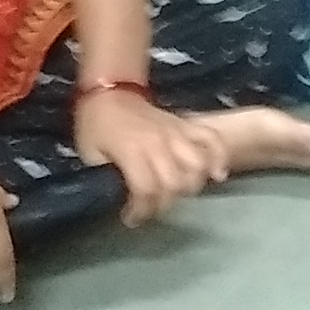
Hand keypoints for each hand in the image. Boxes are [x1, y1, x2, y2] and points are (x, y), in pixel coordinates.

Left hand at [74, 87, 224, 224]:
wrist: (108, 91)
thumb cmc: (95, 124)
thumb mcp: (89, 155)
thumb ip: (106, 177)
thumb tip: (120, 199)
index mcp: (131, 151)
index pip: (147, 189)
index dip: (141, 211)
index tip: (131, 218)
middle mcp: (158, 143)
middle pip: (174, 183)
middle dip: (163, 204)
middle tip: (151, 209)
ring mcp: (176, 132)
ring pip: (197, 166)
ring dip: (190, 186)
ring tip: (178, 194)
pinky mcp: (186, 125)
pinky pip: (212, 139)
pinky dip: (219, 158)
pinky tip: (218, 175)